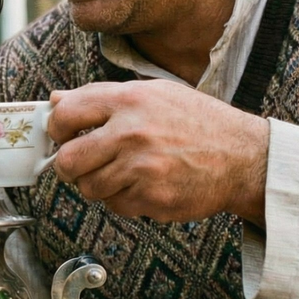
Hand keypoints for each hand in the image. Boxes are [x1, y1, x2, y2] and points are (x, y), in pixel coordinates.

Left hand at [47, 80, 268, 225]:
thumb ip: (101, 96)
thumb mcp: (152, 93)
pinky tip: (142, 185)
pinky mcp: (152, 198)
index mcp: (128, 100)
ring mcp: (141, 169)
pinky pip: (116, 206)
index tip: (60, 134)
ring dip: (97, 184)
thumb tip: (56, 99)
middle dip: (67, 165)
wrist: (243, 157)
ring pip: (89, 187)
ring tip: (120, 173)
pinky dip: (123, 199)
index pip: (66, 113)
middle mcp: (131, 133)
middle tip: (79, 164)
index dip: (55, 127)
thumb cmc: (196, 122)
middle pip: (69, 160)